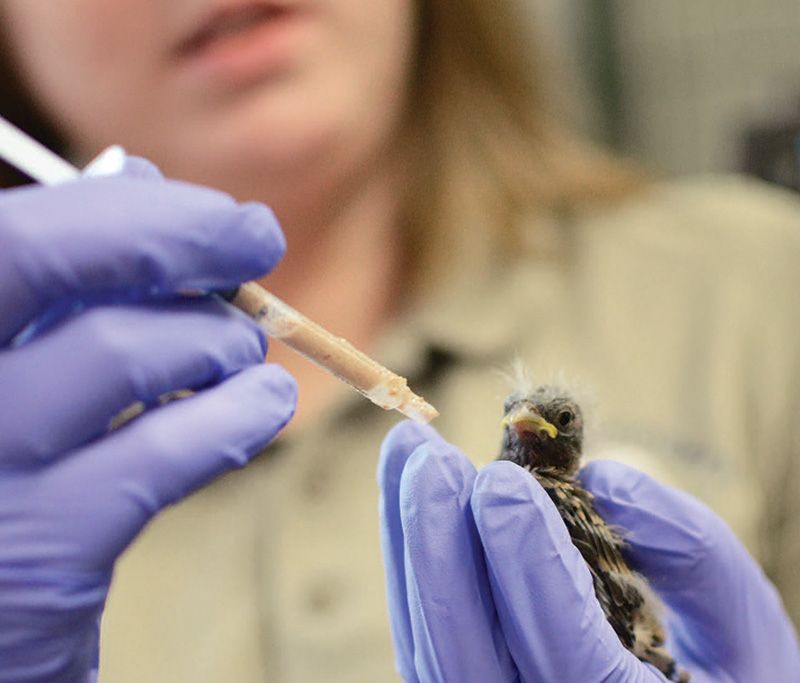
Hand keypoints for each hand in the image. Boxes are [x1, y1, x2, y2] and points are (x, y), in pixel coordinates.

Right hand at [0, 159, 295, 682]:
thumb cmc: (5, 463)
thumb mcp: (11, 361)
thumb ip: (60, 279)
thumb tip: (137, 181)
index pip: (17, 231)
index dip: (130, 210)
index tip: (221, 218)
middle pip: (39, 256)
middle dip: (174, 234)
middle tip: (258, 239)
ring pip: (119, 351)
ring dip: (214, 336)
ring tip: (244, 349)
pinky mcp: (38, 557)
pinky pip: (161, 455)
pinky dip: (235, 415)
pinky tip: (263, 404)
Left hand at [378, 421, 799, 681]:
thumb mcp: (747, 634)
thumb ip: (693, 552)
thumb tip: (603, 480)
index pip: (566, 655)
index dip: (528, 565)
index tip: (503, 482)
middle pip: (464, 655)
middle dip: (437, 545)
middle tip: (427, 455)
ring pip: (430, 646)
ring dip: (411, 544)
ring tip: (407, 456)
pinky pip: (427, 640)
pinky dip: (413, 566)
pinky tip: (413, 502)